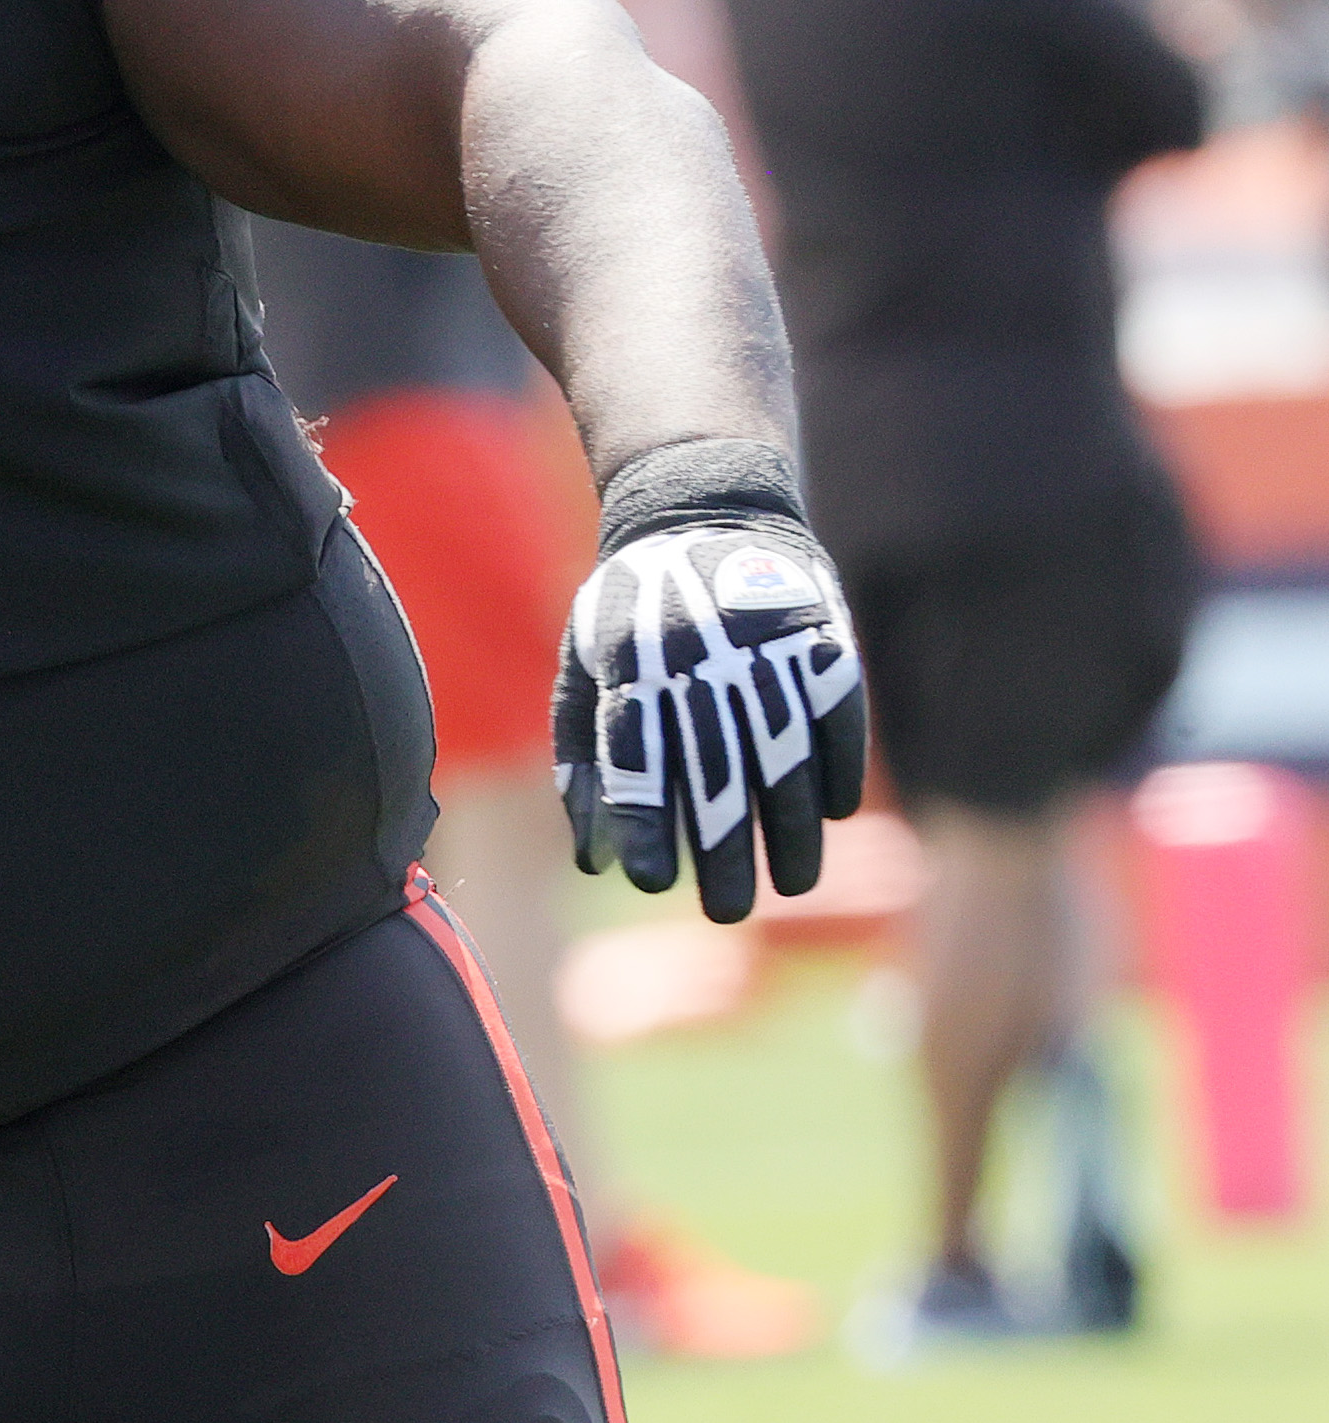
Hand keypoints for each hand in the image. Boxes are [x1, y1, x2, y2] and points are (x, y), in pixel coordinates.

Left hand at [554, 506, 867, 923]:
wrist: (706, 510)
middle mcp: (699, 657)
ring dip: (794, 828)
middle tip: (725, 912)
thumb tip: (592, 859)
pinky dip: (838, 767)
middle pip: (716, 771)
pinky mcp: (820, 637)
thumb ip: (583, 755)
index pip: (637, 759)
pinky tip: (833, 816)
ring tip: (795, 885)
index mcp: (631, 662)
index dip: (645, 823)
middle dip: (723, 850)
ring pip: (786, 754)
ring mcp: (765, 646)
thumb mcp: (584, 665)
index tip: (651, 882)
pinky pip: (837, 715)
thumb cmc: (630, 609)